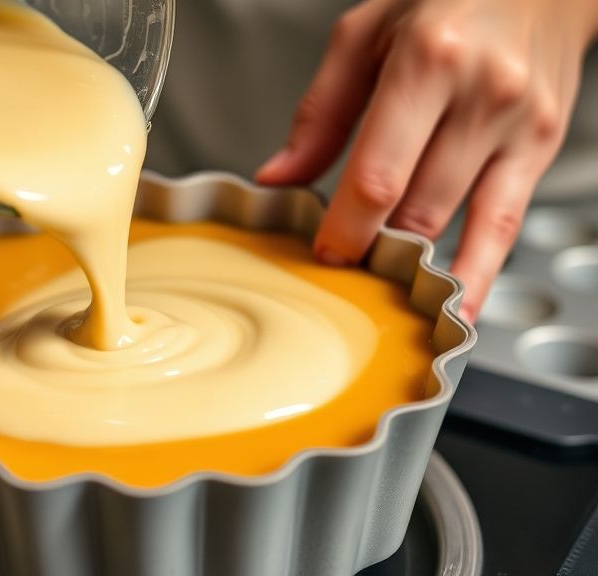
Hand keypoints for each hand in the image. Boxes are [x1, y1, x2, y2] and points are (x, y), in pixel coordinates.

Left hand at [257, 0, 597, 321]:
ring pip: (460, 224)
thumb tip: (278, 177)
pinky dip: (479, 273)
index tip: (325, 253)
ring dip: (419, 269)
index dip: (348, 228)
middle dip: (376, 251)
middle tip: (346, 271)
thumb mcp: (364, 36)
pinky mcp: (542, 148)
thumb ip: (320, 113)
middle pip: (418, 208)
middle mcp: (483, 93)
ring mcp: (520, 125)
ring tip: (385, 293)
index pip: (379, 174)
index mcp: (428, 60)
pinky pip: (507, 226)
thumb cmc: (445, 0)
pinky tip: (457, 305)